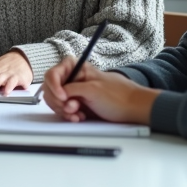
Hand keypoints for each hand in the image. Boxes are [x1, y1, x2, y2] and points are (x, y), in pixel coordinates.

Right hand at [42, 56, 157, 124]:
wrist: (134, 109)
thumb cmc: (119, 96)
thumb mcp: (93, 90)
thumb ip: (72, 89)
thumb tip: (58, 93)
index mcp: (77, 68)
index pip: (53, 74)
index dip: (54, 86)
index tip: (62, 97)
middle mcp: (74, 79)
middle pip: (51, 89)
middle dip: (58, 101)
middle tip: (71, 108)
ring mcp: (75, 92)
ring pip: (56, 101)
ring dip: (64, 110)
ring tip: (77, 114)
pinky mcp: (78, 105)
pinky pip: (64, 110)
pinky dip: (69, 115)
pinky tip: (79, 117)